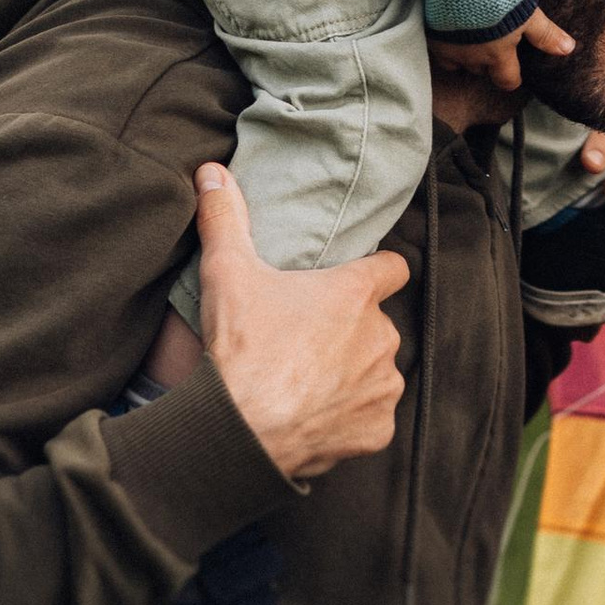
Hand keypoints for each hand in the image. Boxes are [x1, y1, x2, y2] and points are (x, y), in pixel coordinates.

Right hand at [191, 162, 408, 481]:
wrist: (238, 432)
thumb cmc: (240, 348)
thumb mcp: (227, 272)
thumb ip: (225, 217)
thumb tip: (211, 172)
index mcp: (357, 294)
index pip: (393, 268)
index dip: (375, 272)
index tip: (352, 282)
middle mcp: (382, 336)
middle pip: (377, 324)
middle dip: (350, 331)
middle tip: (306, 342)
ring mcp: (383, 386)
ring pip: (377, 372)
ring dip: (353, 376)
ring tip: (307, 382)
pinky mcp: (377, 430)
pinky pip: (371, 418)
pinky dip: (349, 419)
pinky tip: (314, 417)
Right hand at [428, 3, 574, 94]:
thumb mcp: (527, 13)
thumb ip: (545, 34)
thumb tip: (569, 49)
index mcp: (497, 56)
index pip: (506, 81)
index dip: (511, 78)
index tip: (513, 71)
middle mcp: (470, 58)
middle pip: (480, 71)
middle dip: (486, 62)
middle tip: (490, 43)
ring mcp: (446, 48)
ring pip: (455, 62)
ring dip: (462, 53)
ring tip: (467, 34)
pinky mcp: (428, 33)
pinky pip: (435, 46)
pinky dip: (443, 40)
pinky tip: (447, 24)